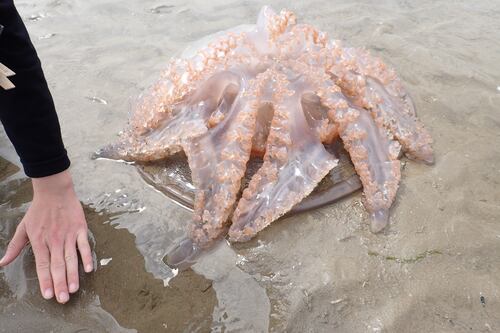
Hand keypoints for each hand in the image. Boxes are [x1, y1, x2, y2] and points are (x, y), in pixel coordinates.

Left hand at [0, 170, 92, 303]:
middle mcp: (54, 240)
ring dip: (73, 275)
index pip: (42, 265)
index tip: (48, 295)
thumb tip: (2, 263)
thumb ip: (14, 247)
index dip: (45, 281)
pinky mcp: (79, 229)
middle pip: (57, 265)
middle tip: (63, 299)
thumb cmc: (38, 210)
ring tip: (74, 289)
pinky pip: (84, 245)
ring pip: (71, 258)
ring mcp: (68, 235)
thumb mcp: (23, 227)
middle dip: (60, 283)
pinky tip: (89, 269)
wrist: (54, 191)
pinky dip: (86, 257)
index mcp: (39, 241)